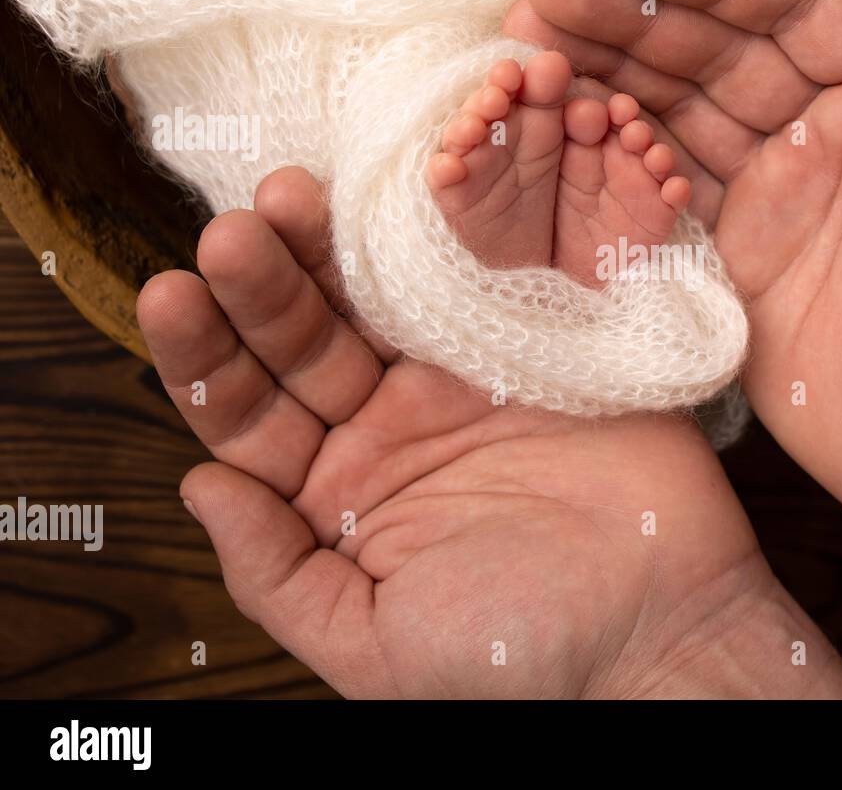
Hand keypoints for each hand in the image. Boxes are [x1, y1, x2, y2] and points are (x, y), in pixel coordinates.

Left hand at [137, 166, 841, 697]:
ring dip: (331, 245)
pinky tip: (400, 196)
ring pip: (379, 297)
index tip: (172, 294)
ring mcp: (464, 379)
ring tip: (289, 193)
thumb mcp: (374, 643)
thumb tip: (196, 486)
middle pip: (308, 339)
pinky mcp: (538, 346)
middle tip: (234, 229)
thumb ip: (279, 575)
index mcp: (341, 498)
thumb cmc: (518, 657)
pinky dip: (442, 238)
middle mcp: (392, 429)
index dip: (208, 357)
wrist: (661, 630)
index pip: (251, 416)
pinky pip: (479, 282)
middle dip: (264, 281)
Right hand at [508, 0, 841, 523]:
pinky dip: (605, 163)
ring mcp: (771, 195)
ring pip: (673, 113)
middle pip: (715, 48)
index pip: (794, 2)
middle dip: (631, 13)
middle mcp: (825, 127)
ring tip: (526, 47)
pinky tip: (555, 129)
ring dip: (602, 74)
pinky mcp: (730, 262)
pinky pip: (656, 197)